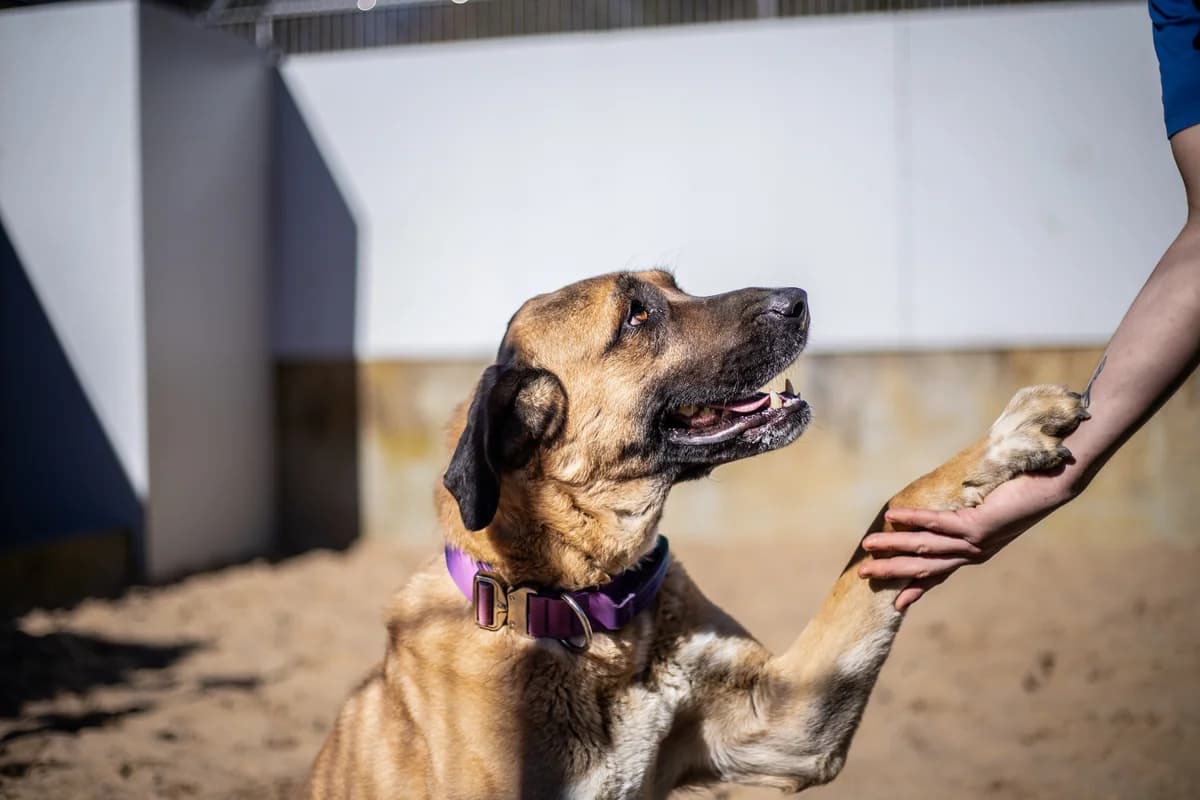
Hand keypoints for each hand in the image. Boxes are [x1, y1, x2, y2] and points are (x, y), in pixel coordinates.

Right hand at [857, 471, 1073, 611]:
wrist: (1053, 488)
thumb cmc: (1024, 495)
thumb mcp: (995, 513)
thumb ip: (972, 518)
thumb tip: (952, 512)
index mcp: (977, 553)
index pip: (940, 575)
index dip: (916, 589)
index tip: (896, 605)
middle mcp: (974, 553)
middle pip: (925, 567)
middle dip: (892, 572)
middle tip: (863, 574)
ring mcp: (975, 541)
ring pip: (926, 548)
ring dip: (894, 548)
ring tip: (867, 547)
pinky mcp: (978, 524)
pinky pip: (938, 522)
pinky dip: (912, 520)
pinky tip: (891, 516)